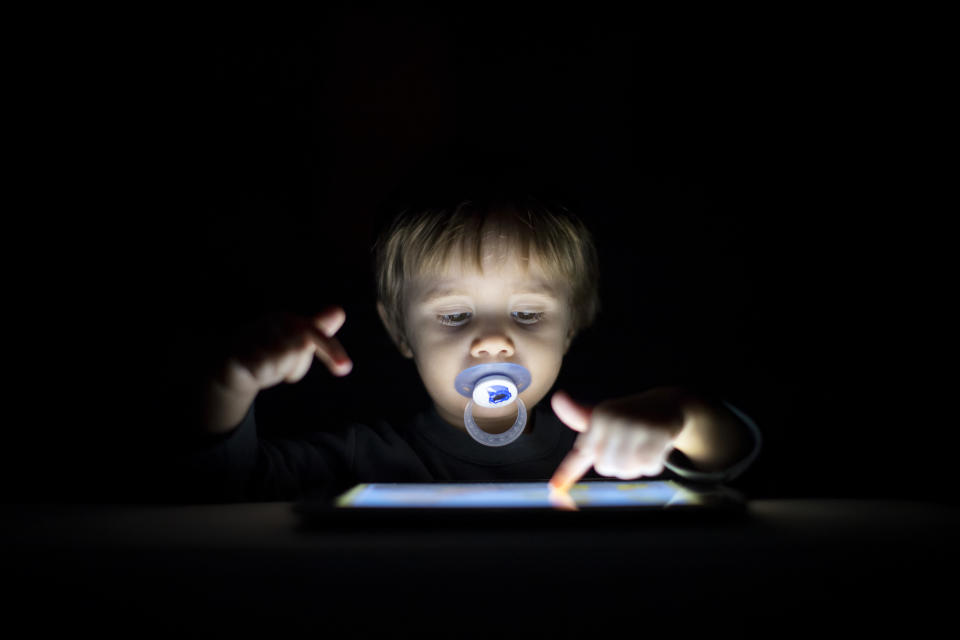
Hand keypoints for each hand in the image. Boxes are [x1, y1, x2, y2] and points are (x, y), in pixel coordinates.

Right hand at [202, 306, 353, 432]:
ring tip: (265, 366)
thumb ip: (318, 330)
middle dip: (294, 367)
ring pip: (281, 362)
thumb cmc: (268, 353)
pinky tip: (253, 370)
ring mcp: (252, 335)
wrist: (231, 364)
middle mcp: (270, 322)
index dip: (332, 351)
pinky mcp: (237, 351)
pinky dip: (261, 374)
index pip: (315, 334)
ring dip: (277, 371)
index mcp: (287, 319)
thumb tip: (339, 311)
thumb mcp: (296, 342)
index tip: (345, 368)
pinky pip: (262, 369)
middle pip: (299, 351)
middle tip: (282, 368)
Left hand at [548, 387, 688, 492]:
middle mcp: (615, 420)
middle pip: (605, 466)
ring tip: (641, 447)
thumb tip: (557, 400)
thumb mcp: (601, 415)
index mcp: (599, 416)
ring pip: (626, 469)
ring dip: (635, 466)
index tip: (559, 485)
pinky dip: (652, 464)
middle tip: (628, 447)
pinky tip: (655, 449)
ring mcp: (636, 426)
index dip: (576, 467)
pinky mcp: (658, 434)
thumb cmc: (628, 415)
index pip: (583, 451)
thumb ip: (576, 417)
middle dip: (617, 463)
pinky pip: (648, 467)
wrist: (665, 404)